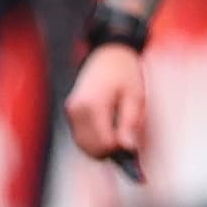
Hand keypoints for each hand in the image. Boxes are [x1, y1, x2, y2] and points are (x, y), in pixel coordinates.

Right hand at [65, 41, 148, 168]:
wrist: (107, 53)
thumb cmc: (124, 72)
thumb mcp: (135, 96)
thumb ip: (130, 123)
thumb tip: (127, 148)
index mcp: (92, 105)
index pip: (105, 144)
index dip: (121, 150)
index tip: (133, 148)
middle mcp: (77, 110)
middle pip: (92, 149)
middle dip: (111, 152)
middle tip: (127, 143)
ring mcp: (71, 112)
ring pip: (85, 147)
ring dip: (102, 149)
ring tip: (119, 136)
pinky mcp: (71, 113)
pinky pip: (81, 138)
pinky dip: (94, 142)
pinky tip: (108, 133)